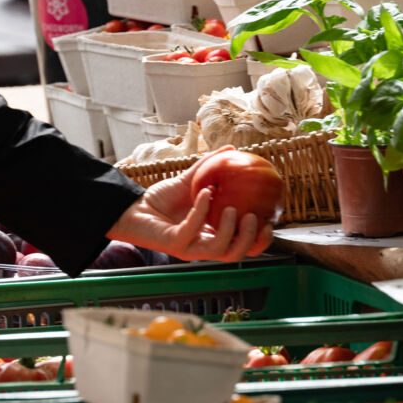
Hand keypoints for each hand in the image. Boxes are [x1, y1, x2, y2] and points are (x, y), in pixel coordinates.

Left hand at [107, 148, 272, 261]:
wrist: (132, 206)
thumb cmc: (160, 199)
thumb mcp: (191, 181)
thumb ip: (210, 168)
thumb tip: (232, 149)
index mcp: (212, 235)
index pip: (243, 246)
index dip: (260, 239)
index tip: (270, 220)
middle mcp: (203, 245)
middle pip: (236, 254)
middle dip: (250, 240)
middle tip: (255, 218)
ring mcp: (189, 247)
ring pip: (219, 251)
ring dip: (230, 230)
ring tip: (234, 208)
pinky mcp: (173, 243)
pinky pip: (192, 230)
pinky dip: (201, 212)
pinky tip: (206, 193)